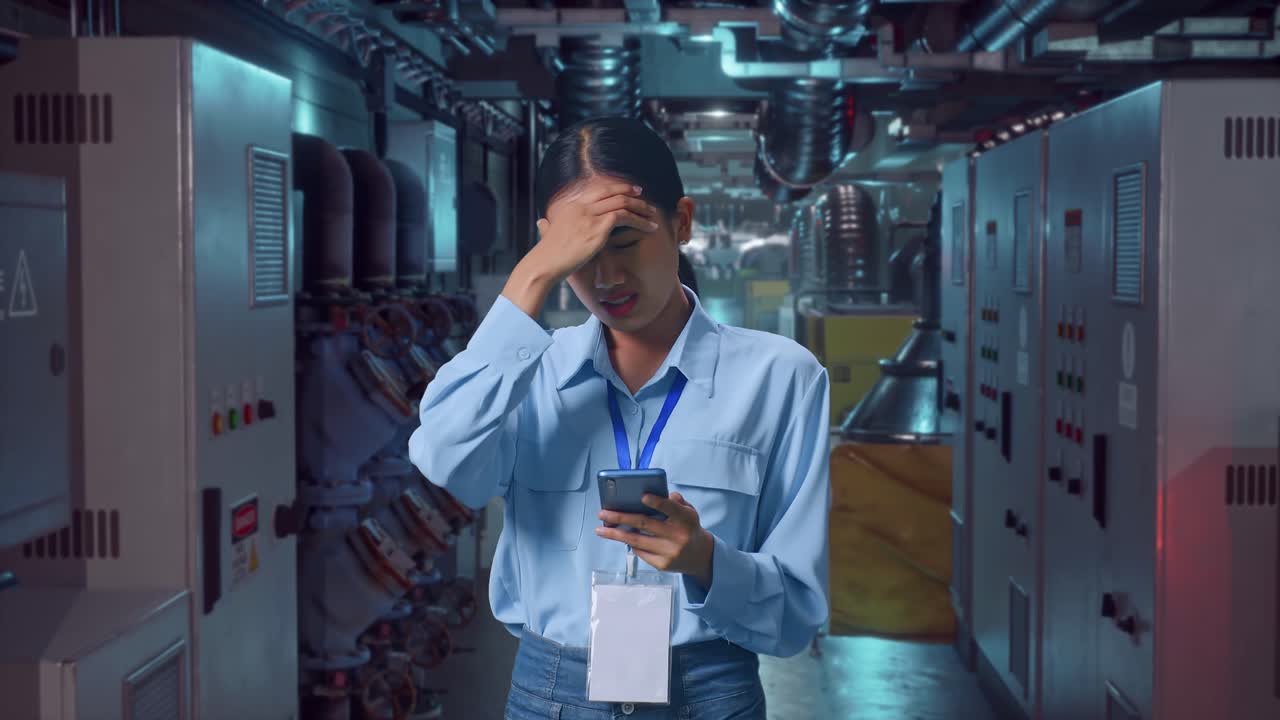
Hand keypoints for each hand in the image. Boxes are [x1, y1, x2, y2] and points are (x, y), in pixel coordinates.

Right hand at [502, 180, 659, 316]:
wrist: (544, 263)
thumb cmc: (546, 255)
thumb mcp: (547, 234)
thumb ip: (548, 227)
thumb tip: (542, 224)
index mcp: (571, 206)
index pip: (599, 191)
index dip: (617, 188)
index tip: (630, 191)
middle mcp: (581, 206)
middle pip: (612, 192)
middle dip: (631, 193)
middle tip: (644, 197)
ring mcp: (589, 215)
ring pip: (622, 203)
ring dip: (640, 208)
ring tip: (652, 216)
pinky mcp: (597, 228)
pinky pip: (624, 216)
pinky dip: (639, 220)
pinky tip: (648, 227)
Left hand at [595, 492, 714, 589]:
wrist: (699, 556)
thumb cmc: (688, 528)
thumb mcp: (689, 512)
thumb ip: (676, 502)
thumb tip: (662, 494)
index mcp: (685, 519)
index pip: (670, 509)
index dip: (657, 502)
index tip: (642, 496)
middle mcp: (677, 536)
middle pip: (644, 524)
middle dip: (620, 517)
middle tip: (602, 513)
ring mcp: (669, 552)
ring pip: (636, 541)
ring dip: (615, 534)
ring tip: (600, 529)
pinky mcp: (662, 565)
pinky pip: (640, 552)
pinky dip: (629, 544)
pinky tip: (619, 537)